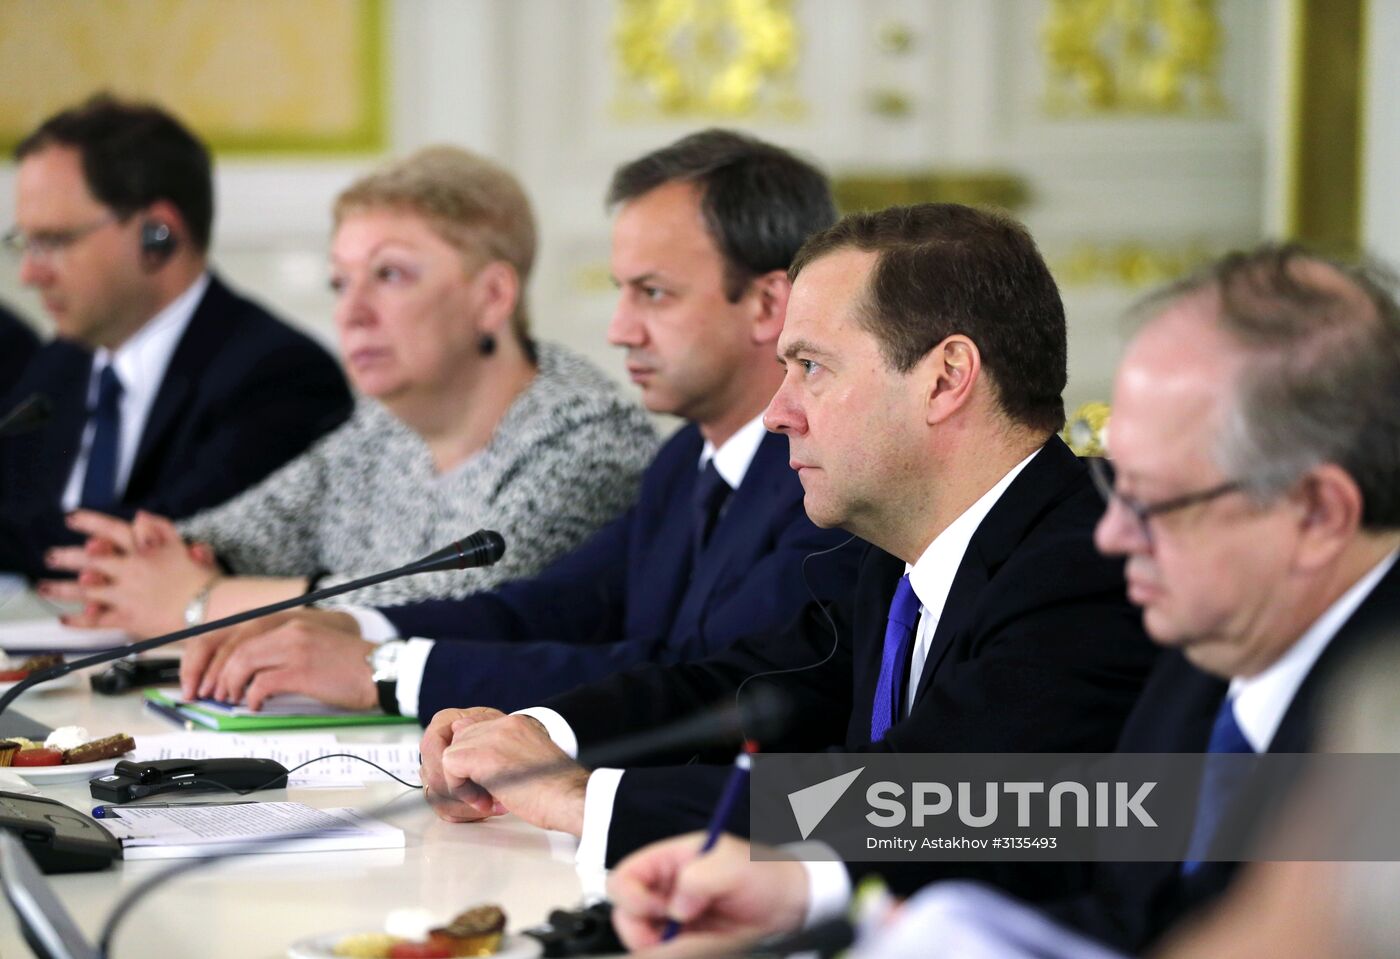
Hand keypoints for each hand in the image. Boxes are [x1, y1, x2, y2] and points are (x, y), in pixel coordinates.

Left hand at [40, 510, 215, 635]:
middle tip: (51, 556)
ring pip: (86, 589)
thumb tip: (141, 515)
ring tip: (45, 587)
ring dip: (62, 588)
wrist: (211, 608)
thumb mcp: (185, 547)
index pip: (112, 530)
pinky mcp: (128, 618)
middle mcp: (131, 569)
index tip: (72, 518)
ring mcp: (127, 594)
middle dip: (67, 557)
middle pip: (92, 559)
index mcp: (146, 550)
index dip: (90, 523)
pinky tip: (65, 619)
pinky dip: (79, 620)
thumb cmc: (203, 580)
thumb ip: (162, 529)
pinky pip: (97, 620)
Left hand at [179, 607, 358, 700]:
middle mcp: (287, 627)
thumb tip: (240, 671)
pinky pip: (261, 684)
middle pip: (230, 645)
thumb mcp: (309, 642)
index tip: (196, 676)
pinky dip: (251, 698)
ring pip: (240, 662)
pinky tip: (255, 705)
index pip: (231, 630)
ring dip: (227, 685)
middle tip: (204, 694)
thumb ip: (277, 648)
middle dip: (209, 673)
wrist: (381, 669)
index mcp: (286, 620)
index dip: (206, 655)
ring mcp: (294, 647)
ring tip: (229, 700)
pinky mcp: (302, 670)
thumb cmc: (347, 663)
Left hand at [438, 713, 588, 833]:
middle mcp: (504, 724)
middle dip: (465, 769)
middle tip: (486, 794)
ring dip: (463, 781)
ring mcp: (493, 737)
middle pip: (460, 739)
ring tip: (487, 800)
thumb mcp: (530, 763)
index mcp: (517, 723)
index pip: (475, 728)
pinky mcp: (483, 756)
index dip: (475, 757)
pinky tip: (483, 802)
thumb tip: (479, 764)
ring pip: (452, 753)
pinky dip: (461, 789)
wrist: (570, 799)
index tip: (488, 780)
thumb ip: (506, 754)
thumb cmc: (557, 790)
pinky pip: (450, 767)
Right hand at [609, 833, 808, 953]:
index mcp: (669, 860)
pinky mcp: (684, 942)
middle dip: (640, 930)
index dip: (630, 896)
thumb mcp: (735, 865)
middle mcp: (665, 889)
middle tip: (670, 936)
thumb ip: (701, 878)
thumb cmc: (764, 874)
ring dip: (659, 946)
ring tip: (694, 942)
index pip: (624, 877)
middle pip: (625, 914)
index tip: (656, 909)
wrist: (789, 905)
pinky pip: (667, 953)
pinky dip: (676, 955)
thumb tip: (676, 906)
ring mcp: (673, 918)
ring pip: (643, 940)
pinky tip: (701, 947)